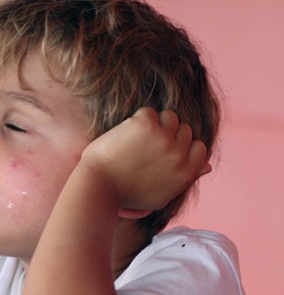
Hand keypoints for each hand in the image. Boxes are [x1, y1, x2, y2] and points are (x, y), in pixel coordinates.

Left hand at [80, 107, 210, 212]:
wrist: (99, 187)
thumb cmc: (127, 193)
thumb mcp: (162, 194)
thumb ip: (186, 178)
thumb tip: (208, 166)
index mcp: (186, 173)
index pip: (200, 148)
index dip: (182, 146)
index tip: (163, 151)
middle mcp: (179, 155)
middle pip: (185, 130)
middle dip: (168, 134)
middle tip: (144, 146)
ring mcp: (163, 138)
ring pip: (170, 116)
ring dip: (155, 123)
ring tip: (136, 138)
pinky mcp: (145, 125)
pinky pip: (148, 112)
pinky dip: (137, 119)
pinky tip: (125, 134)